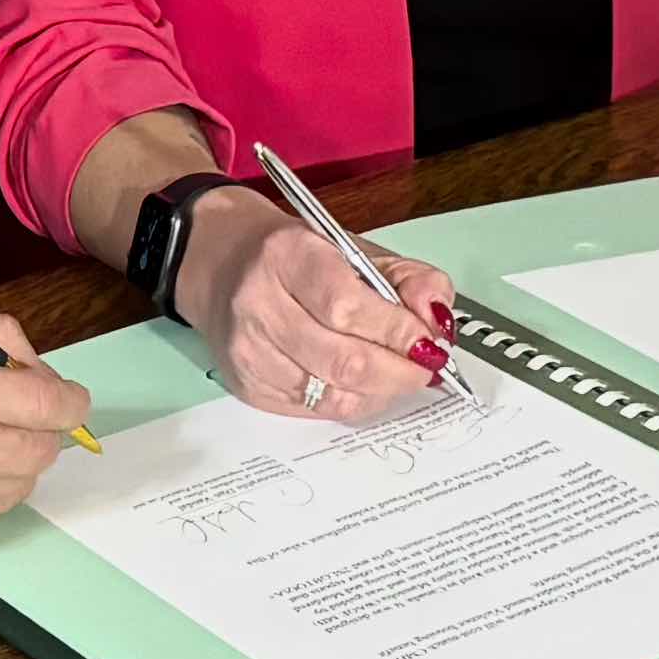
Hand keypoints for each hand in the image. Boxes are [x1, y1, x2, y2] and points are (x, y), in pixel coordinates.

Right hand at [181, 192, 454, 420]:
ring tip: (397, 373)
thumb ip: (409, 279)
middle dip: (400, 372)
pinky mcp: (247, 386)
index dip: (398, 332)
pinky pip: (316, 411)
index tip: (429, 343)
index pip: (348, 306)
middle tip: (426, 368)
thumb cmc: (296, 256)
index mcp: (287, 255)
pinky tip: (362, 384)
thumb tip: (437, 322)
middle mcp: (258, 304)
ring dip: (380, 391)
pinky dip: (352, 402)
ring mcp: (248, 351)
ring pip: (333, 395)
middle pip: (344, 360)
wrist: (221, 262)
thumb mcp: (355, 248)